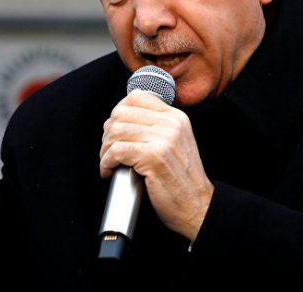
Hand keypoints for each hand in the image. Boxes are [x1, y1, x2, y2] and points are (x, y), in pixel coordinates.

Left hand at [100, 89, 213, 240]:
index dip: (118, 111)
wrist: (197, 205)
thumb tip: (121, 121)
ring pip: (116, 131)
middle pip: (121, 113)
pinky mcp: (153, 157)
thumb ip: (156, 128)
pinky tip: (109, 171)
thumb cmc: (182, 181)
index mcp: (176, 117)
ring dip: (105, 150)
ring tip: (108, 162)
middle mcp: (170, 124)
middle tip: (109, 150)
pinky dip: (106, 162)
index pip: (137, 96)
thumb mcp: (176, 143)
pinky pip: (116, 151)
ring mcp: (163, 139)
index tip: (114, 129)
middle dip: (108, 133)